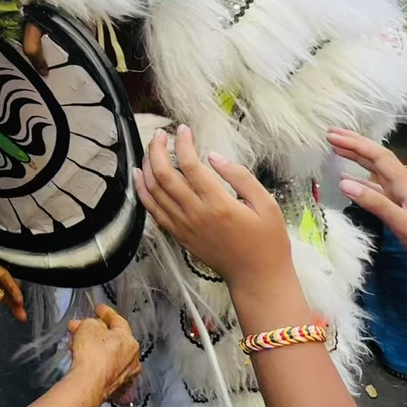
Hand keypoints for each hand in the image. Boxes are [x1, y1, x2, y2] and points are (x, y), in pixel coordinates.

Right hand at [68, 304, 141, 403]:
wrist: (88, 384)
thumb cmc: (91, 355)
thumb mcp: (88, 326)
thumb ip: (91, 322)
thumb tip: (91, 326)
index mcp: (130, 341)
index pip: (118, 321)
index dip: (106, 313)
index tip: (99, 310)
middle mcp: (132, 359)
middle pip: (113, 340)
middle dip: (96, 333)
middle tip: (81, 328)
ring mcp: (126, 377)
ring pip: (110, 357)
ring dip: (96, 349)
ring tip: (78, 345)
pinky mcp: (116, 390)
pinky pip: (106, 371)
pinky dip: (97, 365)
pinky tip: (85, 362)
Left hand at [134, 125, 291, 291]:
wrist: (257, 277)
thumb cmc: (267, 241)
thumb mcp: (266, 204)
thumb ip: (240, 177)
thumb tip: (214, 156)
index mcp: (218, 204)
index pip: (191, 166)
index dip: (183, 143)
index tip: (183, 129)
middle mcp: (195, 214)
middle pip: (164, 175)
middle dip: (157, 149)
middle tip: (160, 133)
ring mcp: (183, 226)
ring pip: (153, 191)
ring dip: (147, 165)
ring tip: (150, 147)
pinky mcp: (178, 235)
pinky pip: (153, 210)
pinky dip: (142, 190)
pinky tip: (139, 175)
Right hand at [331, 129, 406, 286]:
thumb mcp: (406, 226)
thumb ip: (376, 204)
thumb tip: (343, 183)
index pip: (378, 157)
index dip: (355, 144)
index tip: (332, 136)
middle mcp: (404, 187)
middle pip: (378, 159)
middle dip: (355, 145)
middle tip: (331, 135)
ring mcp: (403, 199)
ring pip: (376, 172)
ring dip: (357, 160)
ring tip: (336, 151)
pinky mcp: (401, 211)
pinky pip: (376, 190)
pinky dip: (360, 182)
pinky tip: (347, 182)